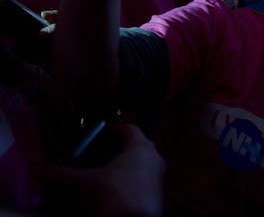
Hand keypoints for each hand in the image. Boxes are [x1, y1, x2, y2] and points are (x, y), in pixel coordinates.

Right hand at [43, 123, 165, 216]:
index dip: (112, 130)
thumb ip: (64, 175)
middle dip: (114, 150)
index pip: (129, 129)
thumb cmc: (117, 196)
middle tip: (96, 154)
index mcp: (142, 148)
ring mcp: (158, 177)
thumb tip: (43, 172)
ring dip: (120, 166)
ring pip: (139, 164)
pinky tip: (111, 190)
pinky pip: (141, 180)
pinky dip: (127, 181)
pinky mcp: (156, 193)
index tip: (99, 133)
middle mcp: (154, 159)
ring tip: (100, 173)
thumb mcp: (87, 182)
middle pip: (134, 146)